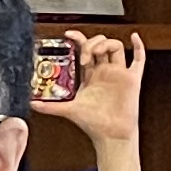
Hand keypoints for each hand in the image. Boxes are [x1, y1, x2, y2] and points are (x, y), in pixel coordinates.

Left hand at [36, 33, 144, 148]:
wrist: (110, 136)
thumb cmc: (94, 124)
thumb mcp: (69, 110)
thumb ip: (50, 106)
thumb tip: (32, 104)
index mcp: (91, 75)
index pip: (85, 50)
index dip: (79, 39)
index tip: (69, 35)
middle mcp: (105, 71)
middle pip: (100, 44)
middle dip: (91, 43)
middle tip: (83, 55)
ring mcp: (119, 74)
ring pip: (116, 47)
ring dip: (106, 43)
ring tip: (96, 53)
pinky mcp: (132, 79)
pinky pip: (139, 59)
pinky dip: (139, 46)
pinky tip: (133, 37)